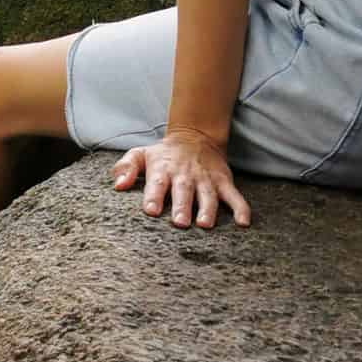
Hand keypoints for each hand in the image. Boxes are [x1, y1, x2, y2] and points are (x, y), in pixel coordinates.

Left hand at [111, 130, 252, 229]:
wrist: (195, 136)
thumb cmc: (163, 154)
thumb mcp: (140, 154)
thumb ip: (126, 167)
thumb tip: (118, 184)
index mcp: (162, 170)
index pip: (156, 183)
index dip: (154, 196)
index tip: (151, 210)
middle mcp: (184, 175)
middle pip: (183, 192)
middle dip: (181, 207)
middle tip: (179, 223)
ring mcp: (206, 179)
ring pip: (208, 195)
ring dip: (207, 209)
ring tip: (205, 225)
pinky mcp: (223, 181)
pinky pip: (234, 196)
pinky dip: (241, 208)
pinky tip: (243, 222)